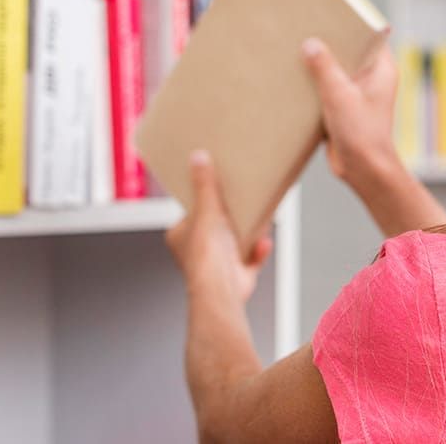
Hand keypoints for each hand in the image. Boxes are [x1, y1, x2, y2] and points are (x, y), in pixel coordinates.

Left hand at [166, 151, 272, 303]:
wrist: (221, 287)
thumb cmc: (206, 252)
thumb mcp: (206, 209)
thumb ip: (204, 184)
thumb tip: (198, 157)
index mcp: (180, 237)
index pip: (191, 213)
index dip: (204, 200)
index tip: (218, 188)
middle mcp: (195, 253)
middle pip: (215, 227)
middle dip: (231, 216)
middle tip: (242, 200)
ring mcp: (216, 265)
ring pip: (235, 242)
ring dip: (248, 232)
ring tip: (260, 217)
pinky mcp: (237, 276)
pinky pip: (251, 259)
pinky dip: (258, 250)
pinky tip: (265, 241)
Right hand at [302, 37, 401, 190]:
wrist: (362, 170)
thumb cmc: (363, 135)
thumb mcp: (340, 96)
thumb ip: (324, 68)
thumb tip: (310, 44)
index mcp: (382, 69)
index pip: (367, 35)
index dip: (349, 23)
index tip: (327, 13)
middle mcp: (372, 77)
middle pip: (348, 51)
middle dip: (327, 45)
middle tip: (304, 30)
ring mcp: (357, 92)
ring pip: (335, 70)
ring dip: (318, 67)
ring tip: (295, 52)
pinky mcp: (343, 106)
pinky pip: (327, 88)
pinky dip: (314, 85)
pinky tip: (294, 79)